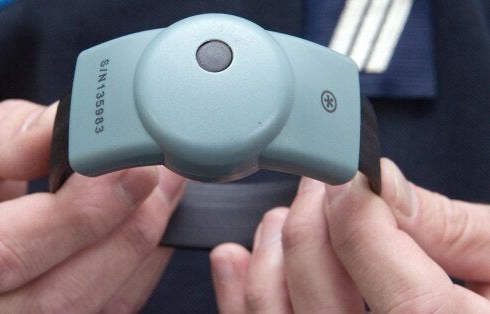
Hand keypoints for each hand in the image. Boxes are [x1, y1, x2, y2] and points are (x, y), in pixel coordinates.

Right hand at [0, 100, 185, 312]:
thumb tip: (70, 127)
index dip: (73, 216)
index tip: (127, 169)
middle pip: (54, 296)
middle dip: (121, 231)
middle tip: (159, 174)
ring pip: (86, 313)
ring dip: (138, 250)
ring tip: (163, 193)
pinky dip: (135, 273)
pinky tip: (146, 228)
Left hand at [210, 159, 489, 312]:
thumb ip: (452, 228)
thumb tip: (382, 184)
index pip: (400, 289)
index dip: (359, 216)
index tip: (349, 175)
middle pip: (323, 295)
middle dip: (310, 222)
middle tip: (319, 186)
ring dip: (269, 255)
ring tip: (280, 219)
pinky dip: (241, 297)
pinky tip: (239, 260)